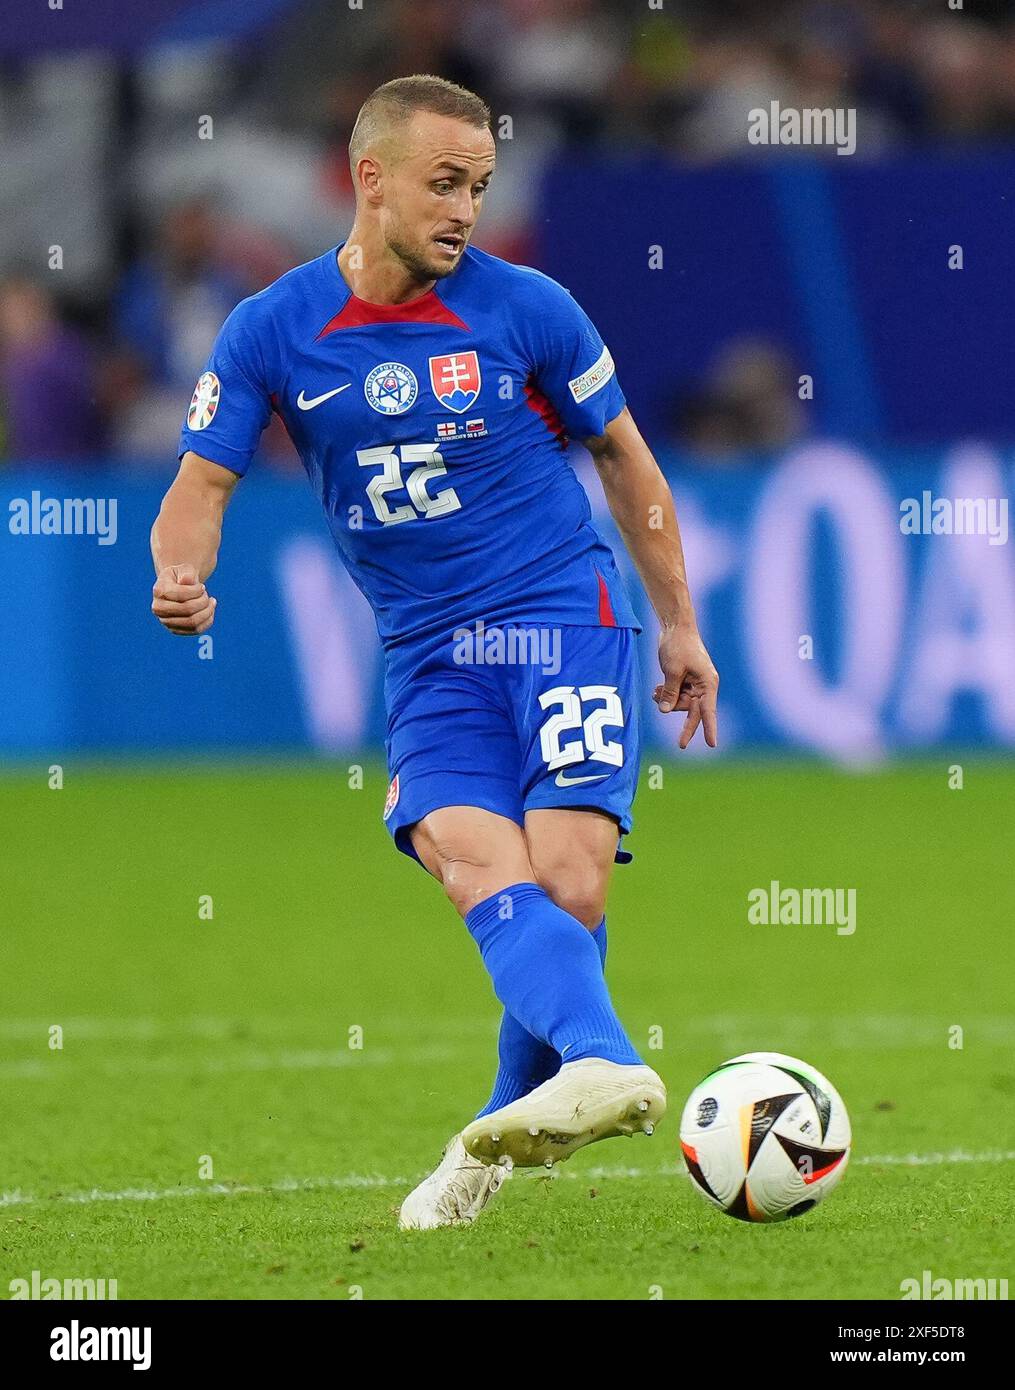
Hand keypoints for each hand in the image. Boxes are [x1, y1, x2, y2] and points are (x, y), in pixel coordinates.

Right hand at [151, 564, 216, 635]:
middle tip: (206, 595)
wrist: (177, 588)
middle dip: (203, 601)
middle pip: (187, 610)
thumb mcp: (185, 569)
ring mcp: (165, 621)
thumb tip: (187, 582)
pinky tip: (210, 609)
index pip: (181, 595)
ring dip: (207, 611)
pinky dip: (208, 620)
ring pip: (192, 622)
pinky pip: (196, 630)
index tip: (202, 587)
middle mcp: (158, 608)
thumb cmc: (182, 577)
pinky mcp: (175, 630)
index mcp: (159, 590)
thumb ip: (187, 573)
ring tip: (211, 602)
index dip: (197, 591)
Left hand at [653, 624, 718, 748]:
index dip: (710, 728)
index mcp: (707, 683)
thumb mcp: (672, 671)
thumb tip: (666, 711)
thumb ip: (670, 693)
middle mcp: (703, 686)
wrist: (675, 627)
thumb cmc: (678, 645)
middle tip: (681, 746)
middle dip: (684, 722)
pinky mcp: (684, 681)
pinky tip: (657, 688)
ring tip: (656, 690)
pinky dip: (665, 694)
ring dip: (667, 700)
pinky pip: (675, 696)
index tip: (712, 744)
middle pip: (692, 711)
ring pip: (680, 704)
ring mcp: (694, 684)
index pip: (708, 711)